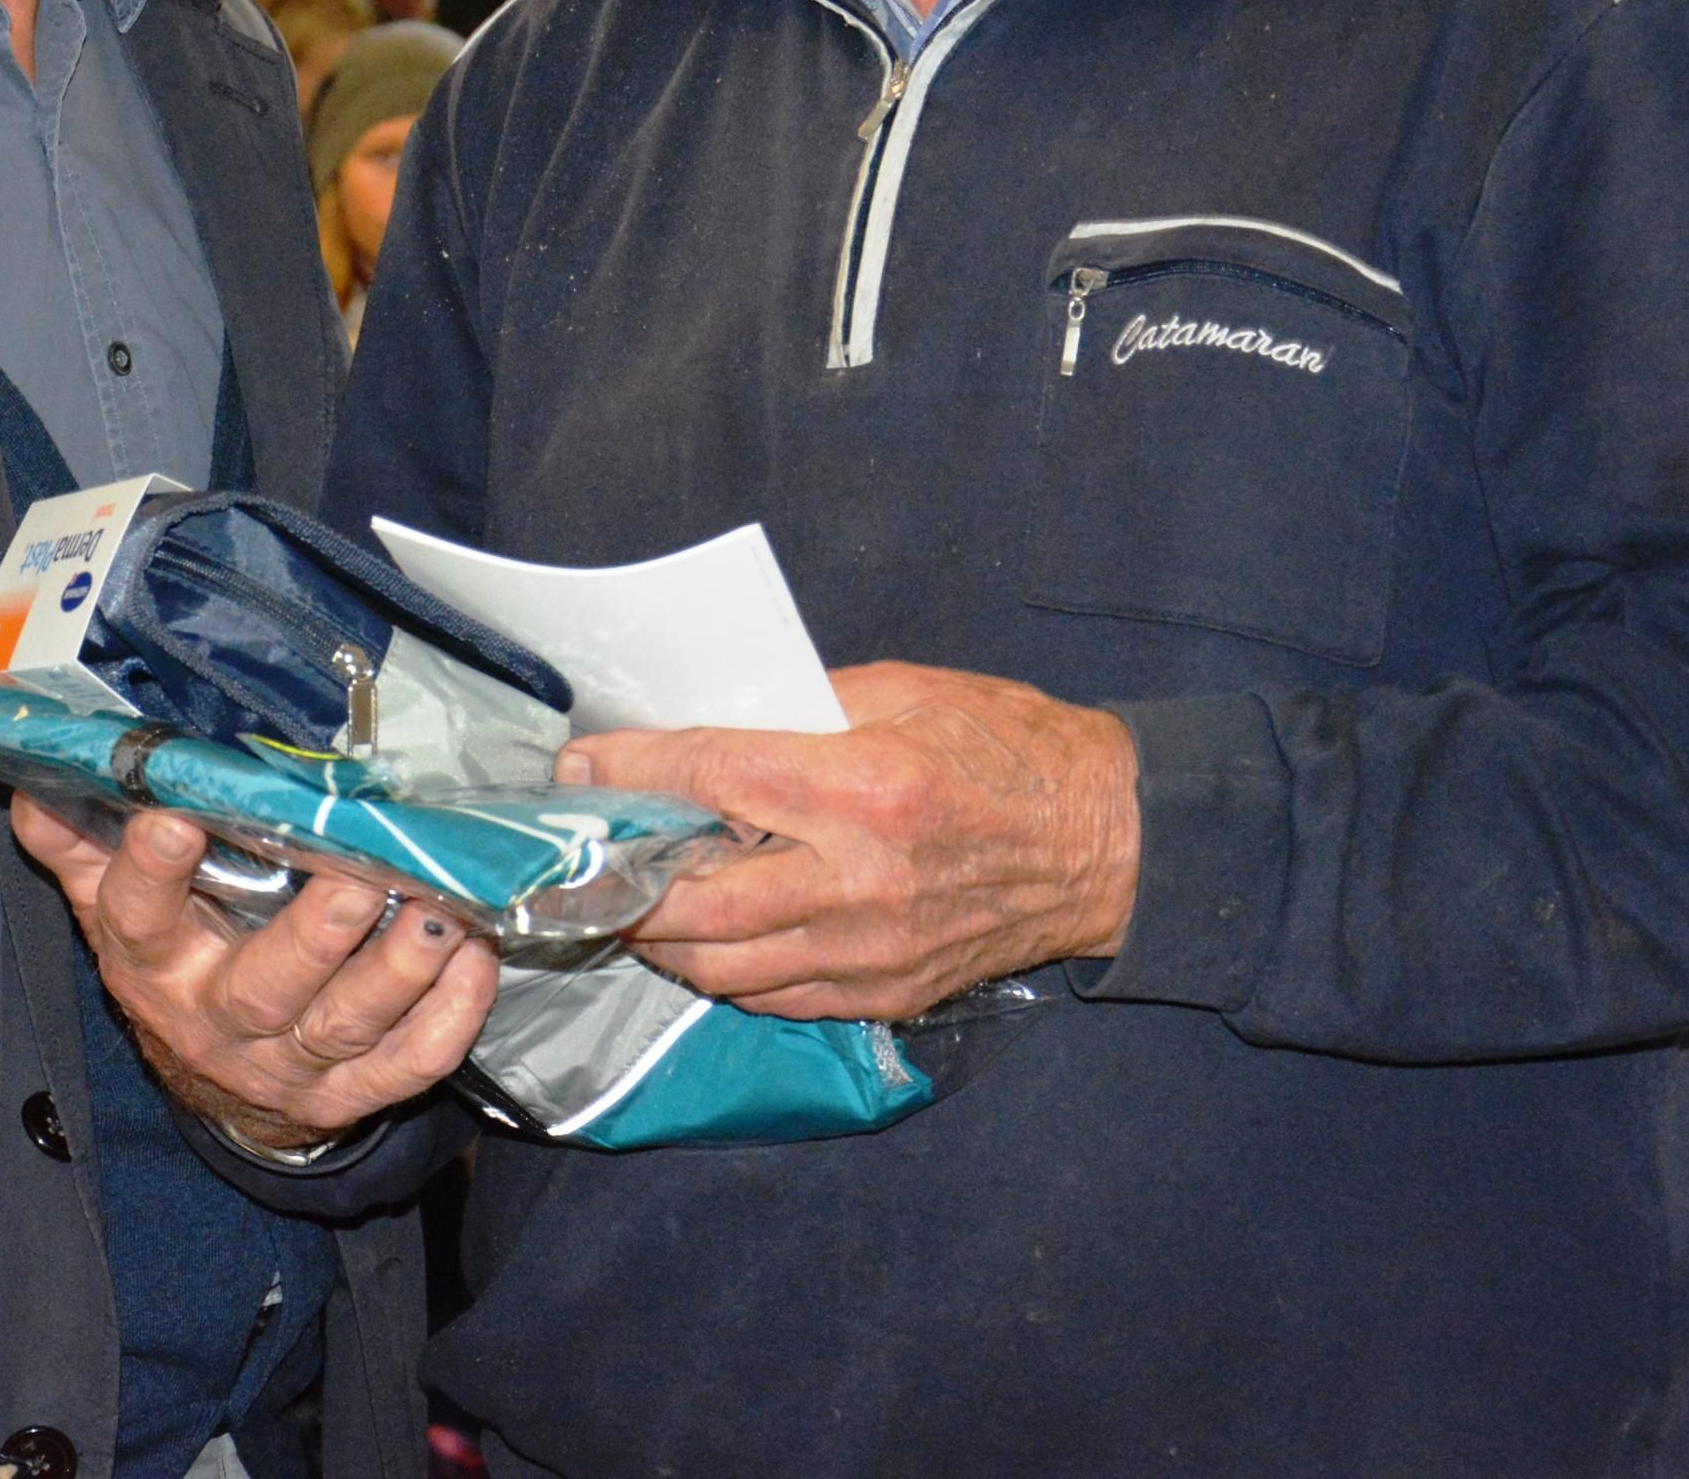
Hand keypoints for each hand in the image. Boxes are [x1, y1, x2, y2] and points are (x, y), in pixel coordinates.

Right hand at [12, 796, 495, 1155]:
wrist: (212, 1082)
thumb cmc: (173, 961)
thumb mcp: (110, 905)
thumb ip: (77, 838)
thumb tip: (33, 774)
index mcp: (155, 963)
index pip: (139, 917)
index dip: (152, 870)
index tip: (176, 813)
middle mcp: (221, 1019)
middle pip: (266, 987)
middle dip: (317, 934)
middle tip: (362, 876)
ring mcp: (292, 1065)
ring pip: (349, 1024)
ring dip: (402, 971)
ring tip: (446, 914)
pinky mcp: (354, 1091)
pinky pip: (409, 1063)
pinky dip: (450, 1018)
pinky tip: (477, 962)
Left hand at [562, 661, 1137, 1023]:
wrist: (1105, 843)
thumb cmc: (1008, 748)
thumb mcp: (904, 690)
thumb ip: (800, 708)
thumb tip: (705, 722)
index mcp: (862, 788)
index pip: (711, 780)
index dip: (632, 772)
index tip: (583, 767)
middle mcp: (857, 881)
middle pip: (696, 902)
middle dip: (621, 879)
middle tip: (587, 852)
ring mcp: (870, 951)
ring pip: (722, 968)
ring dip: (660, 938)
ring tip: (631, 899)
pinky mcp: (885, 993)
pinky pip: (773, 997)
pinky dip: (723, 971)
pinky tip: (704, 940)